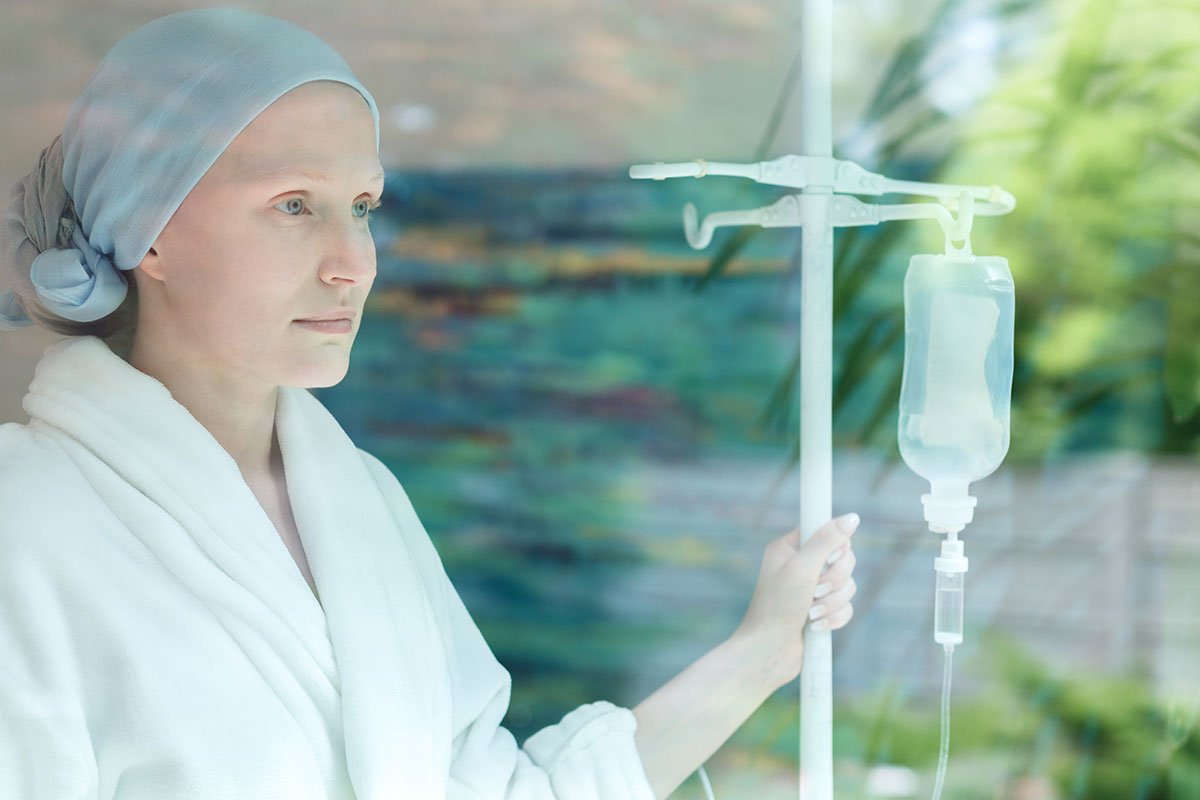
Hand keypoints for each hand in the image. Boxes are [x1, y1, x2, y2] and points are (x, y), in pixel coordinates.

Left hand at [731, 513, 859, 689]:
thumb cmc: (778, 607)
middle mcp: (801, 566)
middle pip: (844, 559)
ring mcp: (812, 590)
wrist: (768, 653)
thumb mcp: (802, 568)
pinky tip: (816, 626)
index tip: (826, 561)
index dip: (835, 548)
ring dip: (833, 602)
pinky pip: (846, 607)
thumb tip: (853, 517)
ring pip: (848, 585)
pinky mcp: (822, 611)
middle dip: (835, 580)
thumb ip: (827, 540)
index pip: (827, 531)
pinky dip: (835, 617)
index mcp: (790, 548)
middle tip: (815, 591)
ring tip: (811, 613)